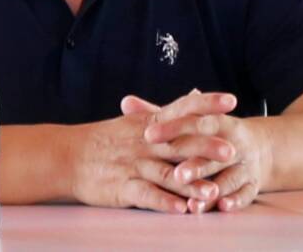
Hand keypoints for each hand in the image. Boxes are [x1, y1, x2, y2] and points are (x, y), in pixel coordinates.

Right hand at [67, 92, 239, 213]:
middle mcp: (145, 142)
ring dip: (191, 183)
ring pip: (167, 173)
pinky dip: (165, 202)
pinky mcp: (124, 187)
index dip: (207, 104)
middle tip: (233, 150)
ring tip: (214, 190)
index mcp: (150, 124)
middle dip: (207, 147)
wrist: (69, 156)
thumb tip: (195, 93)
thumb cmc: (107, 139)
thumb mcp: (136, 120)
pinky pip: (147, 195)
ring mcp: (135, 165)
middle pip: (180, 143)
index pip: (183, 108)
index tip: (231, 100)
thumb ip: (169, 111)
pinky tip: (183, 210)